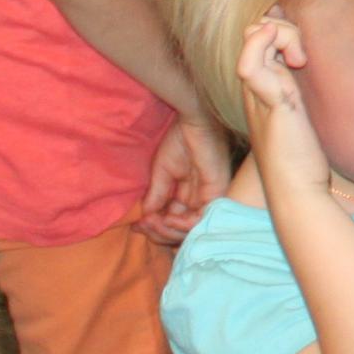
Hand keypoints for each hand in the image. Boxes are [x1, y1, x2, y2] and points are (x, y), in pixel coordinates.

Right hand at [136, 116, 229, 243]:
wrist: (194, 120)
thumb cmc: (180, 140)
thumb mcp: (161, 173)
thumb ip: (156, 196)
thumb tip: (145, 219)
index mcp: (186, 196)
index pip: (171, 223)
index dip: (154, 228)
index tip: (137, 225)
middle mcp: (198, 201)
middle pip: (180, 231)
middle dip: (159, 232)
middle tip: (142, 225)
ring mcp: (209, 198)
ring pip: (190, 230)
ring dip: (168, 231)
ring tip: (151, 221)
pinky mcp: (216, 193)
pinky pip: (202, 219)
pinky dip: (183, 224)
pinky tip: (168, 218)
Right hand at [235, 13, 332, 202]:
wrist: (297, 191)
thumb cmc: (303, 156)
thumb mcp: (304, 112)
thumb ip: (303, 89)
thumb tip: (315, 67)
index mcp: (263, 86)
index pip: (259, 35)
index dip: (280, 29)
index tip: (305, 50)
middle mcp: (255, 86)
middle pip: (254, 30)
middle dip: (282, 27)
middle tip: (304, 55)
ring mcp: (259, 94)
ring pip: (253, 36)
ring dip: (281, 34)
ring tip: (301, 59)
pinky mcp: (270, 103)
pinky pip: (251, 66)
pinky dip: (265, 47)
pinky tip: (296, 58)